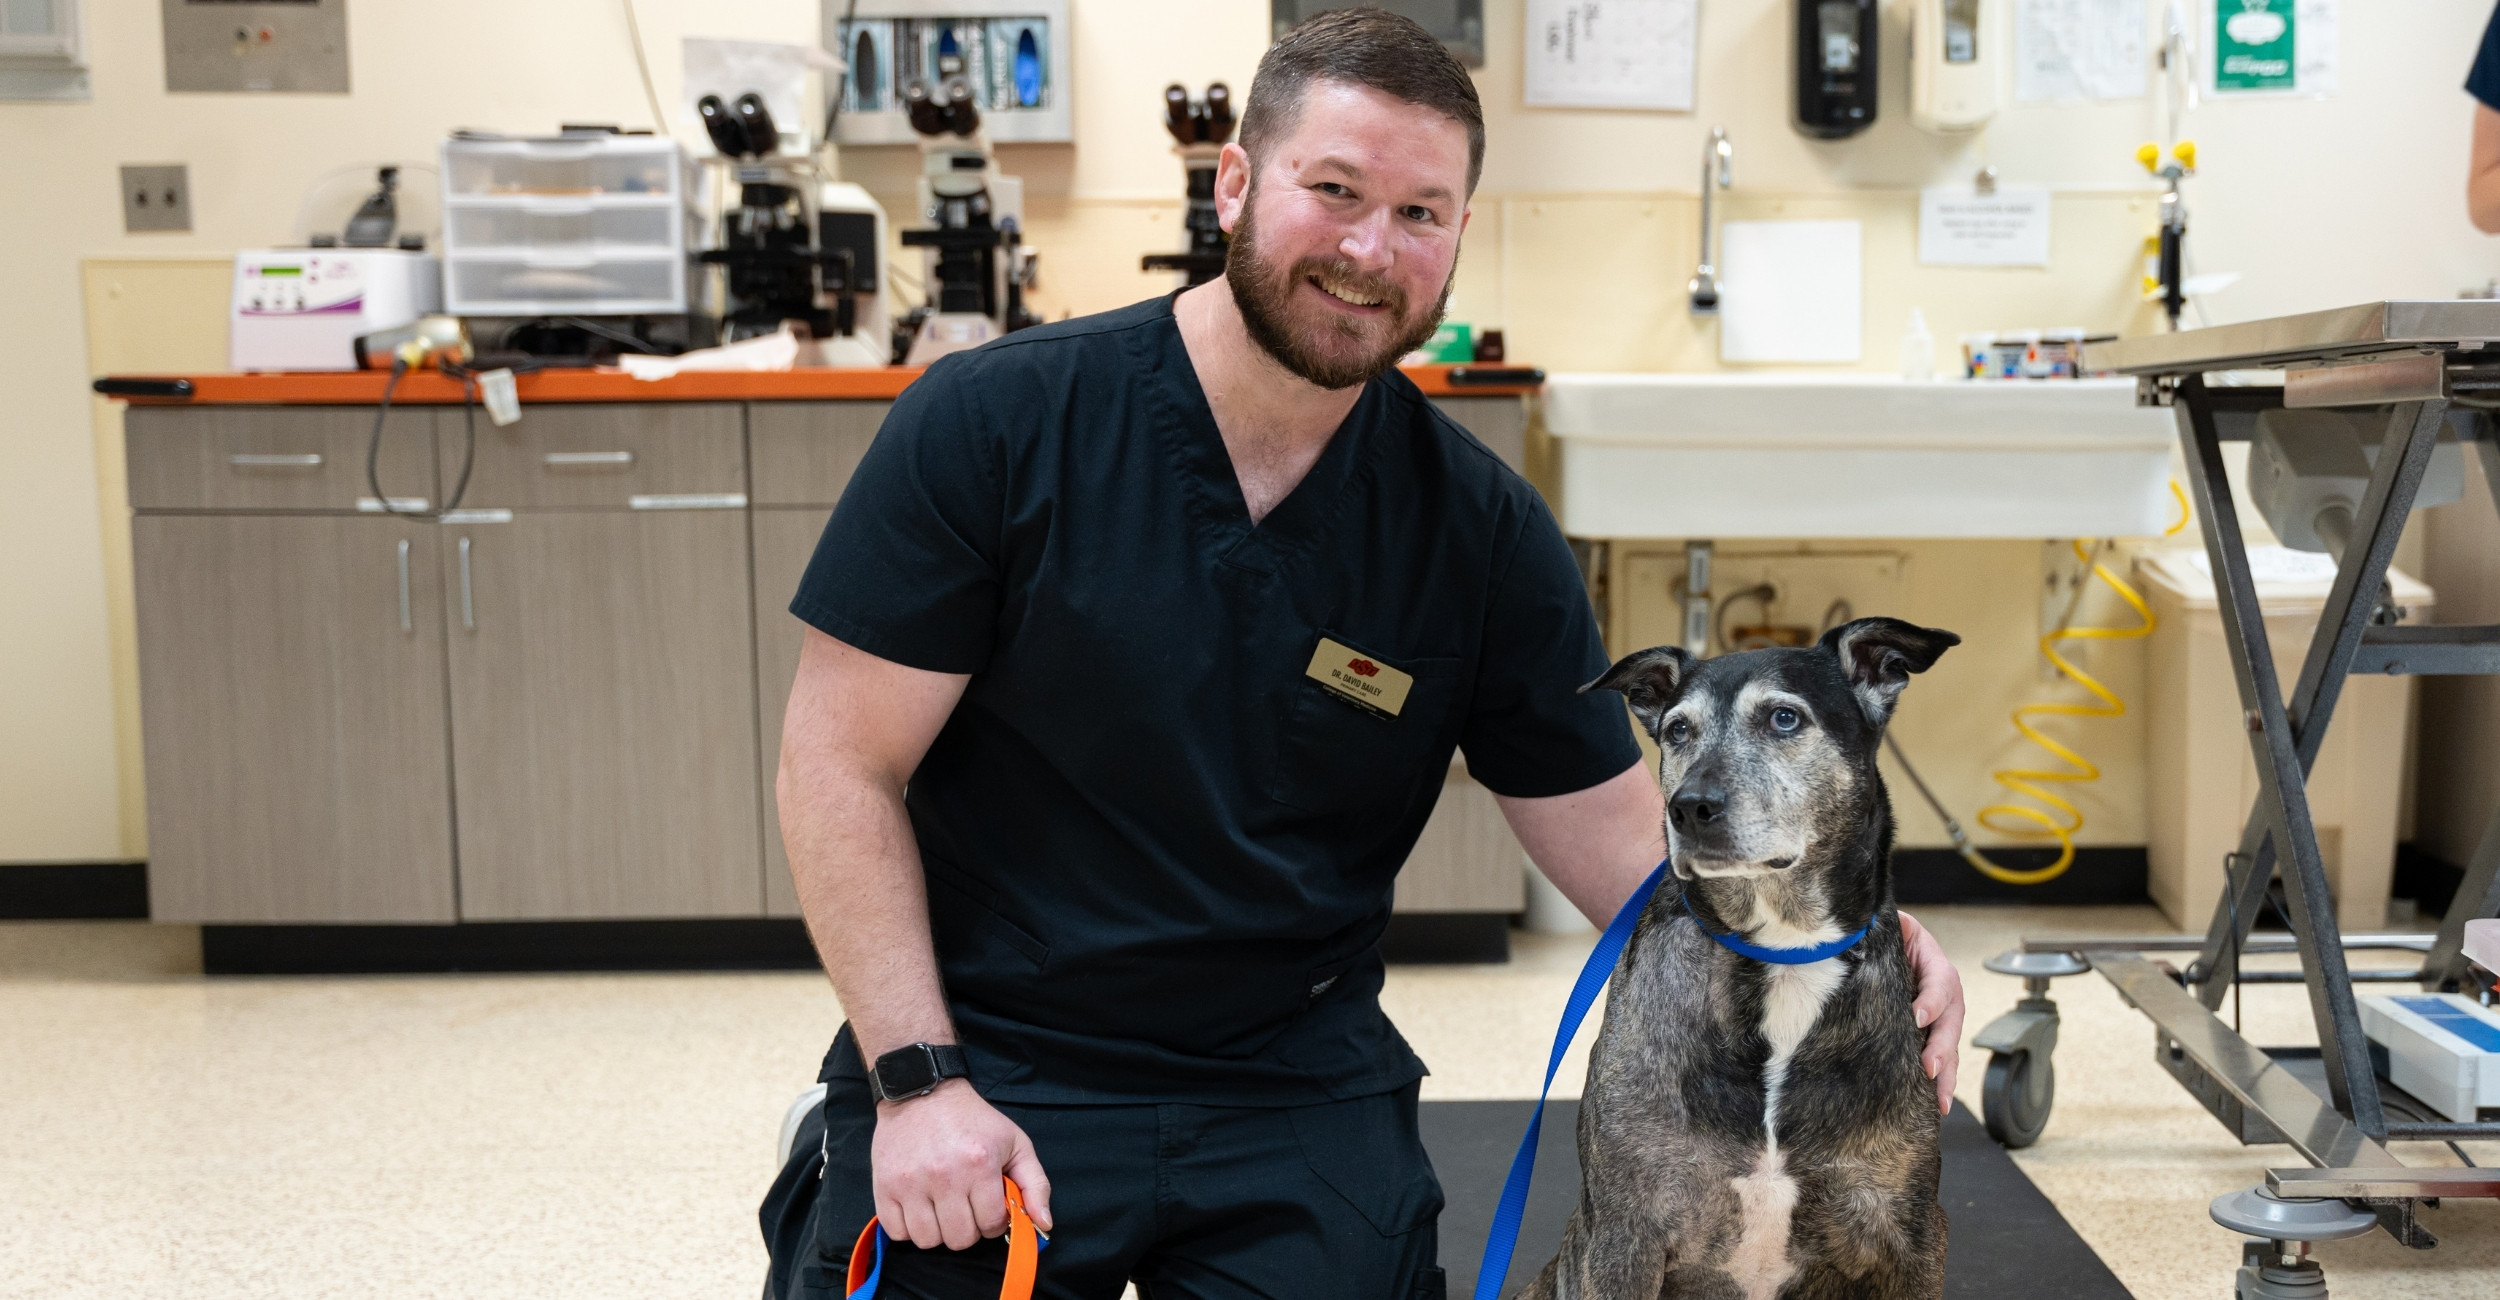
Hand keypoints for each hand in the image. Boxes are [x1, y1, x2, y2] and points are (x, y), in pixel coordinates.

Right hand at [870, 1077, 1054, 1248]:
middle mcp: (944, 1176)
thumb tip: (1043, 1224)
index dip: (993, 1222)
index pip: (990, 1224)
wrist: (922, 1092)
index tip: (987, 1208)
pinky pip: (897, 1232)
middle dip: (968, 1229)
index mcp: (979, 1165)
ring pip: (928, 1240)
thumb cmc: (972, 1120)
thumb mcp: (1015, 1143)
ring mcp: (911, 1183)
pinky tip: (920, 1208)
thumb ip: (1036, 1184)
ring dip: (938, 1231)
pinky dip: (909, 1228)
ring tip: (942, 1208)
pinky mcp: (884, 1186)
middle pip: (959, 1239)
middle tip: (965, 1207)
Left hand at [1898, 910, 1963, 1116]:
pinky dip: (1941, 1082)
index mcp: (1934, 964)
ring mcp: (1941, 1016)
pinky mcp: (1930, 1034)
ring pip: (1949, 1046)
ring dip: (1946, 1074)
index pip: (1939, 982)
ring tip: (1941, 1100)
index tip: (1918, 1017)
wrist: (1891, 940)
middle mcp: (1943, 992)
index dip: (1931, 1000)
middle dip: (1941, 1047)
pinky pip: (1940, 1057)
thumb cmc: (1889, 934)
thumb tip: (1870, 929)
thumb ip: (1889, 929)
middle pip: (1950, 1021)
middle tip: (1930, 1068)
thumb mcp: (1894, 926)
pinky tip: (1937, 1103)